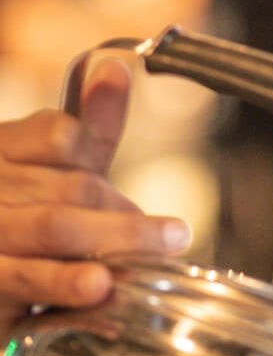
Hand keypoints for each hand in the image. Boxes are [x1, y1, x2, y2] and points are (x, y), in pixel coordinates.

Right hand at [0, 52, 191, 329]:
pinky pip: (29, 277)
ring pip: (57, 225)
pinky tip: (101, 286)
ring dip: (117, 239)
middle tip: (172, 234)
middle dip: (123, 213)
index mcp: (4, 150)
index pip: (57, 133)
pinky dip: (67, 281)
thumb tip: (114, 69)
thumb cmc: (22, 219)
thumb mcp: (53, 168)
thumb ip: (88, 127)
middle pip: (71, 186)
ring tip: (165, 247)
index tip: (123, 177)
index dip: (92, 153)